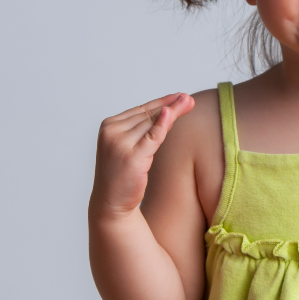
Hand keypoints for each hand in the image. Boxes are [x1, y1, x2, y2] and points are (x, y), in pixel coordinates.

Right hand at [91, 92, 194, 220]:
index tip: (180, 96)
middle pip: (148, 115)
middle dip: (171, 106)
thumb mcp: (134, 147)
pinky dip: (162, 124)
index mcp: (109, 126)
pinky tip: (171, 113)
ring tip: (189, 102)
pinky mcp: (131, 156)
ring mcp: (120, 144)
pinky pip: (152, 137)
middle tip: (189, 98)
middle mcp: (111, 132)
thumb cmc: (123, 174)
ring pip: (152, 123)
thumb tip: (170, 111)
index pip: (141, 110)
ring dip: (172, 112)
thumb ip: (148, 129)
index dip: (162, 102)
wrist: (111, 203)